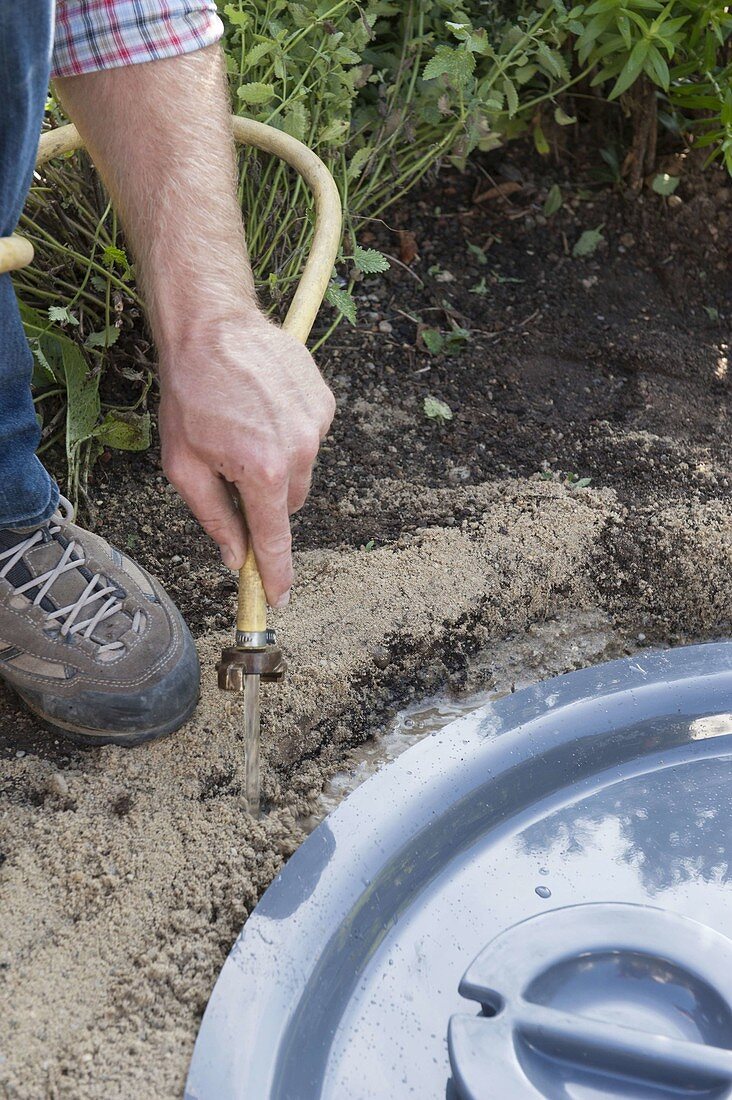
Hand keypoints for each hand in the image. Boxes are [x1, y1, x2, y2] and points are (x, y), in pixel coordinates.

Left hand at [158, 315, 334, 605]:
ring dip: (276, 463)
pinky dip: (288, 434)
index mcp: (263, 470)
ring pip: (300, 470)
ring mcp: (316, 424)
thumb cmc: (190, 393)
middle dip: (264, 498)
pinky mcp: (324, 402)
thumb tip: (233, 556)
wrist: (212, 325)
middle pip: (289, 503)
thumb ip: (213, 516)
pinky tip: (262, 407)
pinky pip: (308, 438)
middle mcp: (299, 450)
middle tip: (231, 467)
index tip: (280, 597)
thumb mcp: (183, 464)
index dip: (276, 572)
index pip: (275, 537)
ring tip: (244, 425)